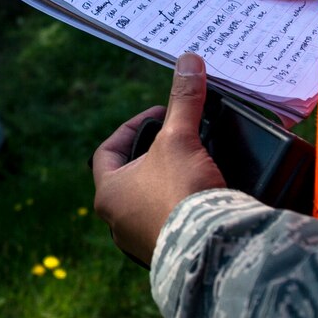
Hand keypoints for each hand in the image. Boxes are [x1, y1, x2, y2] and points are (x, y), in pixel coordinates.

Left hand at [91, 53, 224, 264]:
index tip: (157, 116)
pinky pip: (170, 226)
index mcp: (108, 193)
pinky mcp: (167, 256)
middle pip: (128, 178)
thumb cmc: (181, 193)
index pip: (106, 151)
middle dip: (151, 157)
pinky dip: (182, 209)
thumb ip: (183, 101)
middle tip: (176, 140)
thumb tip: (188, 61)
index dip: (130, 127)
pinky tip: (202, 198)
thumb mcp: (180, 139)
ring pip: (147, 204)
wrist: (210, 250)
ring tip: (192, 165)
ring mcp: (140, 243)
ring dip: (166, 184)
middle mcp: (116, 222)